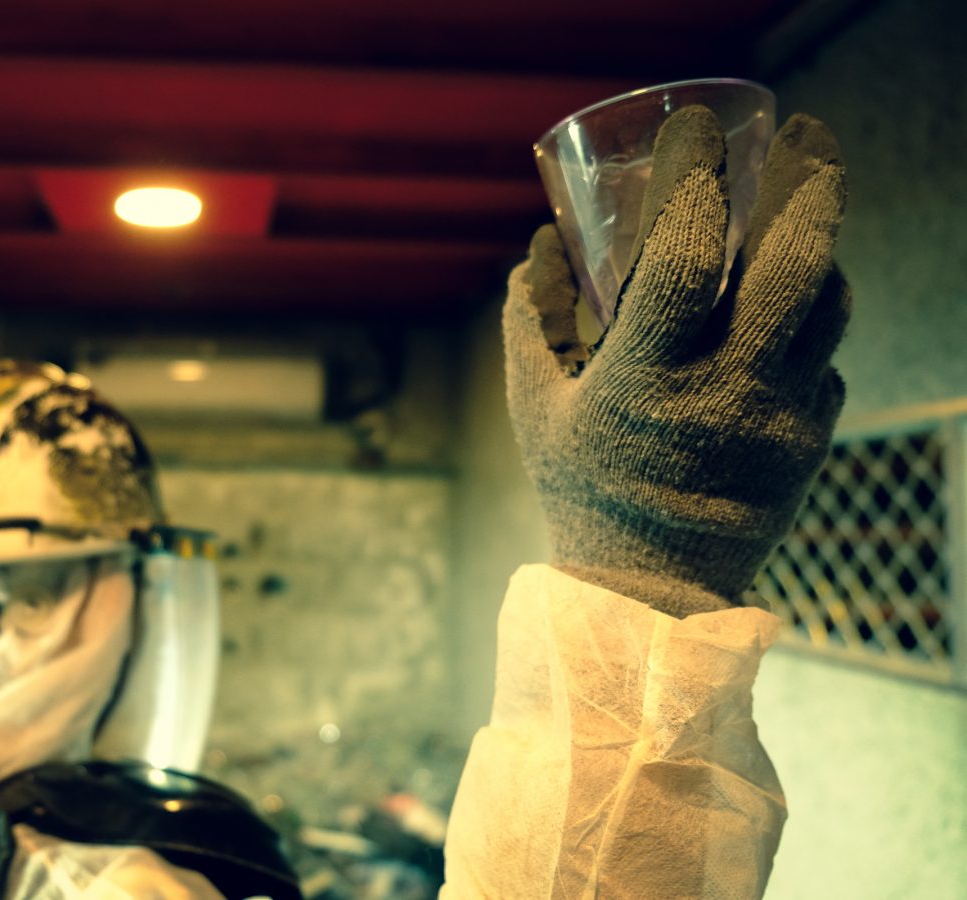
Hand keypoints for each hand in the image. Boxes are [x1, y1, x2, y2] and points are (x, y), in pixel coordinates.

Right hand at [504, 107, 849, 617]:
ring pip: (828, 301)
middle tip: (801, 130)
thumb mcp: (537, 408)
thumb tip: (540, 247)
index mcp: (644, 378)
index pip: (683, 253)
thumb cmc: (582, 491)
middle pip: (794, 261)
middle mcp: (725, 391)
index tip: (695, 128)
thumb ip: (530, 322)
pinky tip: (788, 306)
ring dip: (820, 240)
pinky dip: (812, 317)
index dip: (693, 177)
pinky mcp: (812, 438)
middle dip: (807, 179)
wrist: (653, 592)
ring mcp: (781, 416)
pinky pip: (828, 354)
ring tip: (805, 205)